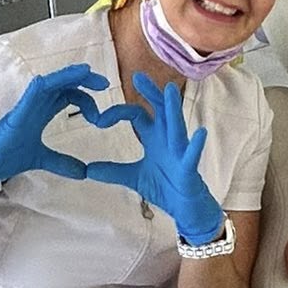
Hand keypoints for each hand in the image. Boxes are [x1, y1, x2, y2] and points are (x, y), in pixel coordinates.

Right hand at [0, 65, 112, 220]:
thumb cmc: (3, 158)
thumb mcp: (41, 159)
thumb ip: (61, 162)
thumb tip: (83, 172)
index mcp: (40, 113)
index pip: (67, 96)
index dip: (86, 99)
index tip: (102, 114)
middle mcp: (34, 106)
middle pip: (62, 84)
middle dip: (83, 80)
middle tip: (103, 83)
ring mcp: (24, 109)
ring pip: (48, 83)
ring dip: (68, 76)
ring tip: (86, 73)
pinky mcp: (15, 116)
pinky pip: (29, 96)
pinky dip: (42, 86)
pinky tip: (52, 82)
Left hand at [83, 74, 224, 245]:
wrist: (186, 209)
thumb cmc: (166, 188)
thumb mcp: (134, 178)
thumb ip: (113, 171)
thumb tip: (88, 169)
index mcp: (155, 138)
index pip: (137, 115)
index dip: (119, 112)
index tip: (99, 118)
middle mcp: (168, 139)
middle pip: (159, 110)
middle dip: (151, 93)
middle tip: (138, 77)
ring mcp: (180, 152)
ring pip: (176, 126)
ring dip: (173, 109)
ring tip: (170, 91)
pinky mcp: (189, 168)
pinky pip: (192, 154)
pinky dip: (195, 144)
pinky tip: (199, 133)